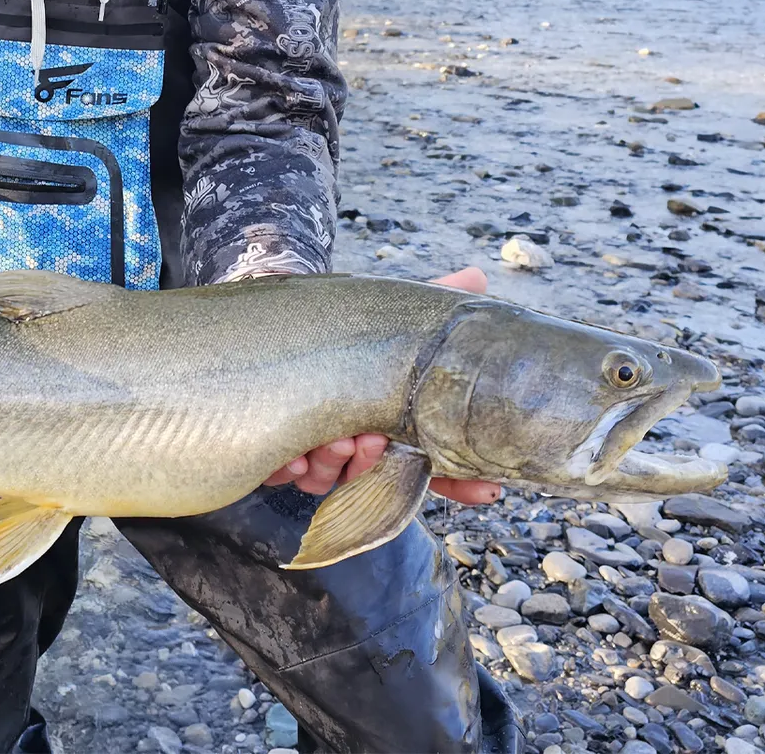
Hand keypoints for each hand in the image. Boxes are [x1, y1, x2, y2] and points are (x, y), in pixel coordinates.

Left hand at [265, 265, 501, 504]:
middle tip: (374, 441)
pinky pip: (285, 474)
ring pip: (332, 479)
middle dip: (380, 464)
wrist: (283, 318)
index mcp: (392, 426)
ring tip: (336, 439)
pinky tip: (293, 456)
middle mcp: (358, 446)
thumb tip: (478, 274)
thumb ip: (435, 297)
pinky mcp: (277, 453)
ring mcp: (318, 453)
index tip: (486, 489)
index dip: (462, 483)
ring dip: (335, 463)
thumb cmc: (346, 325)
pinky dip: (292, 466)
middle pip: (381, 478)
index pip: (434, 466)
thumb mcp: (390, 313)